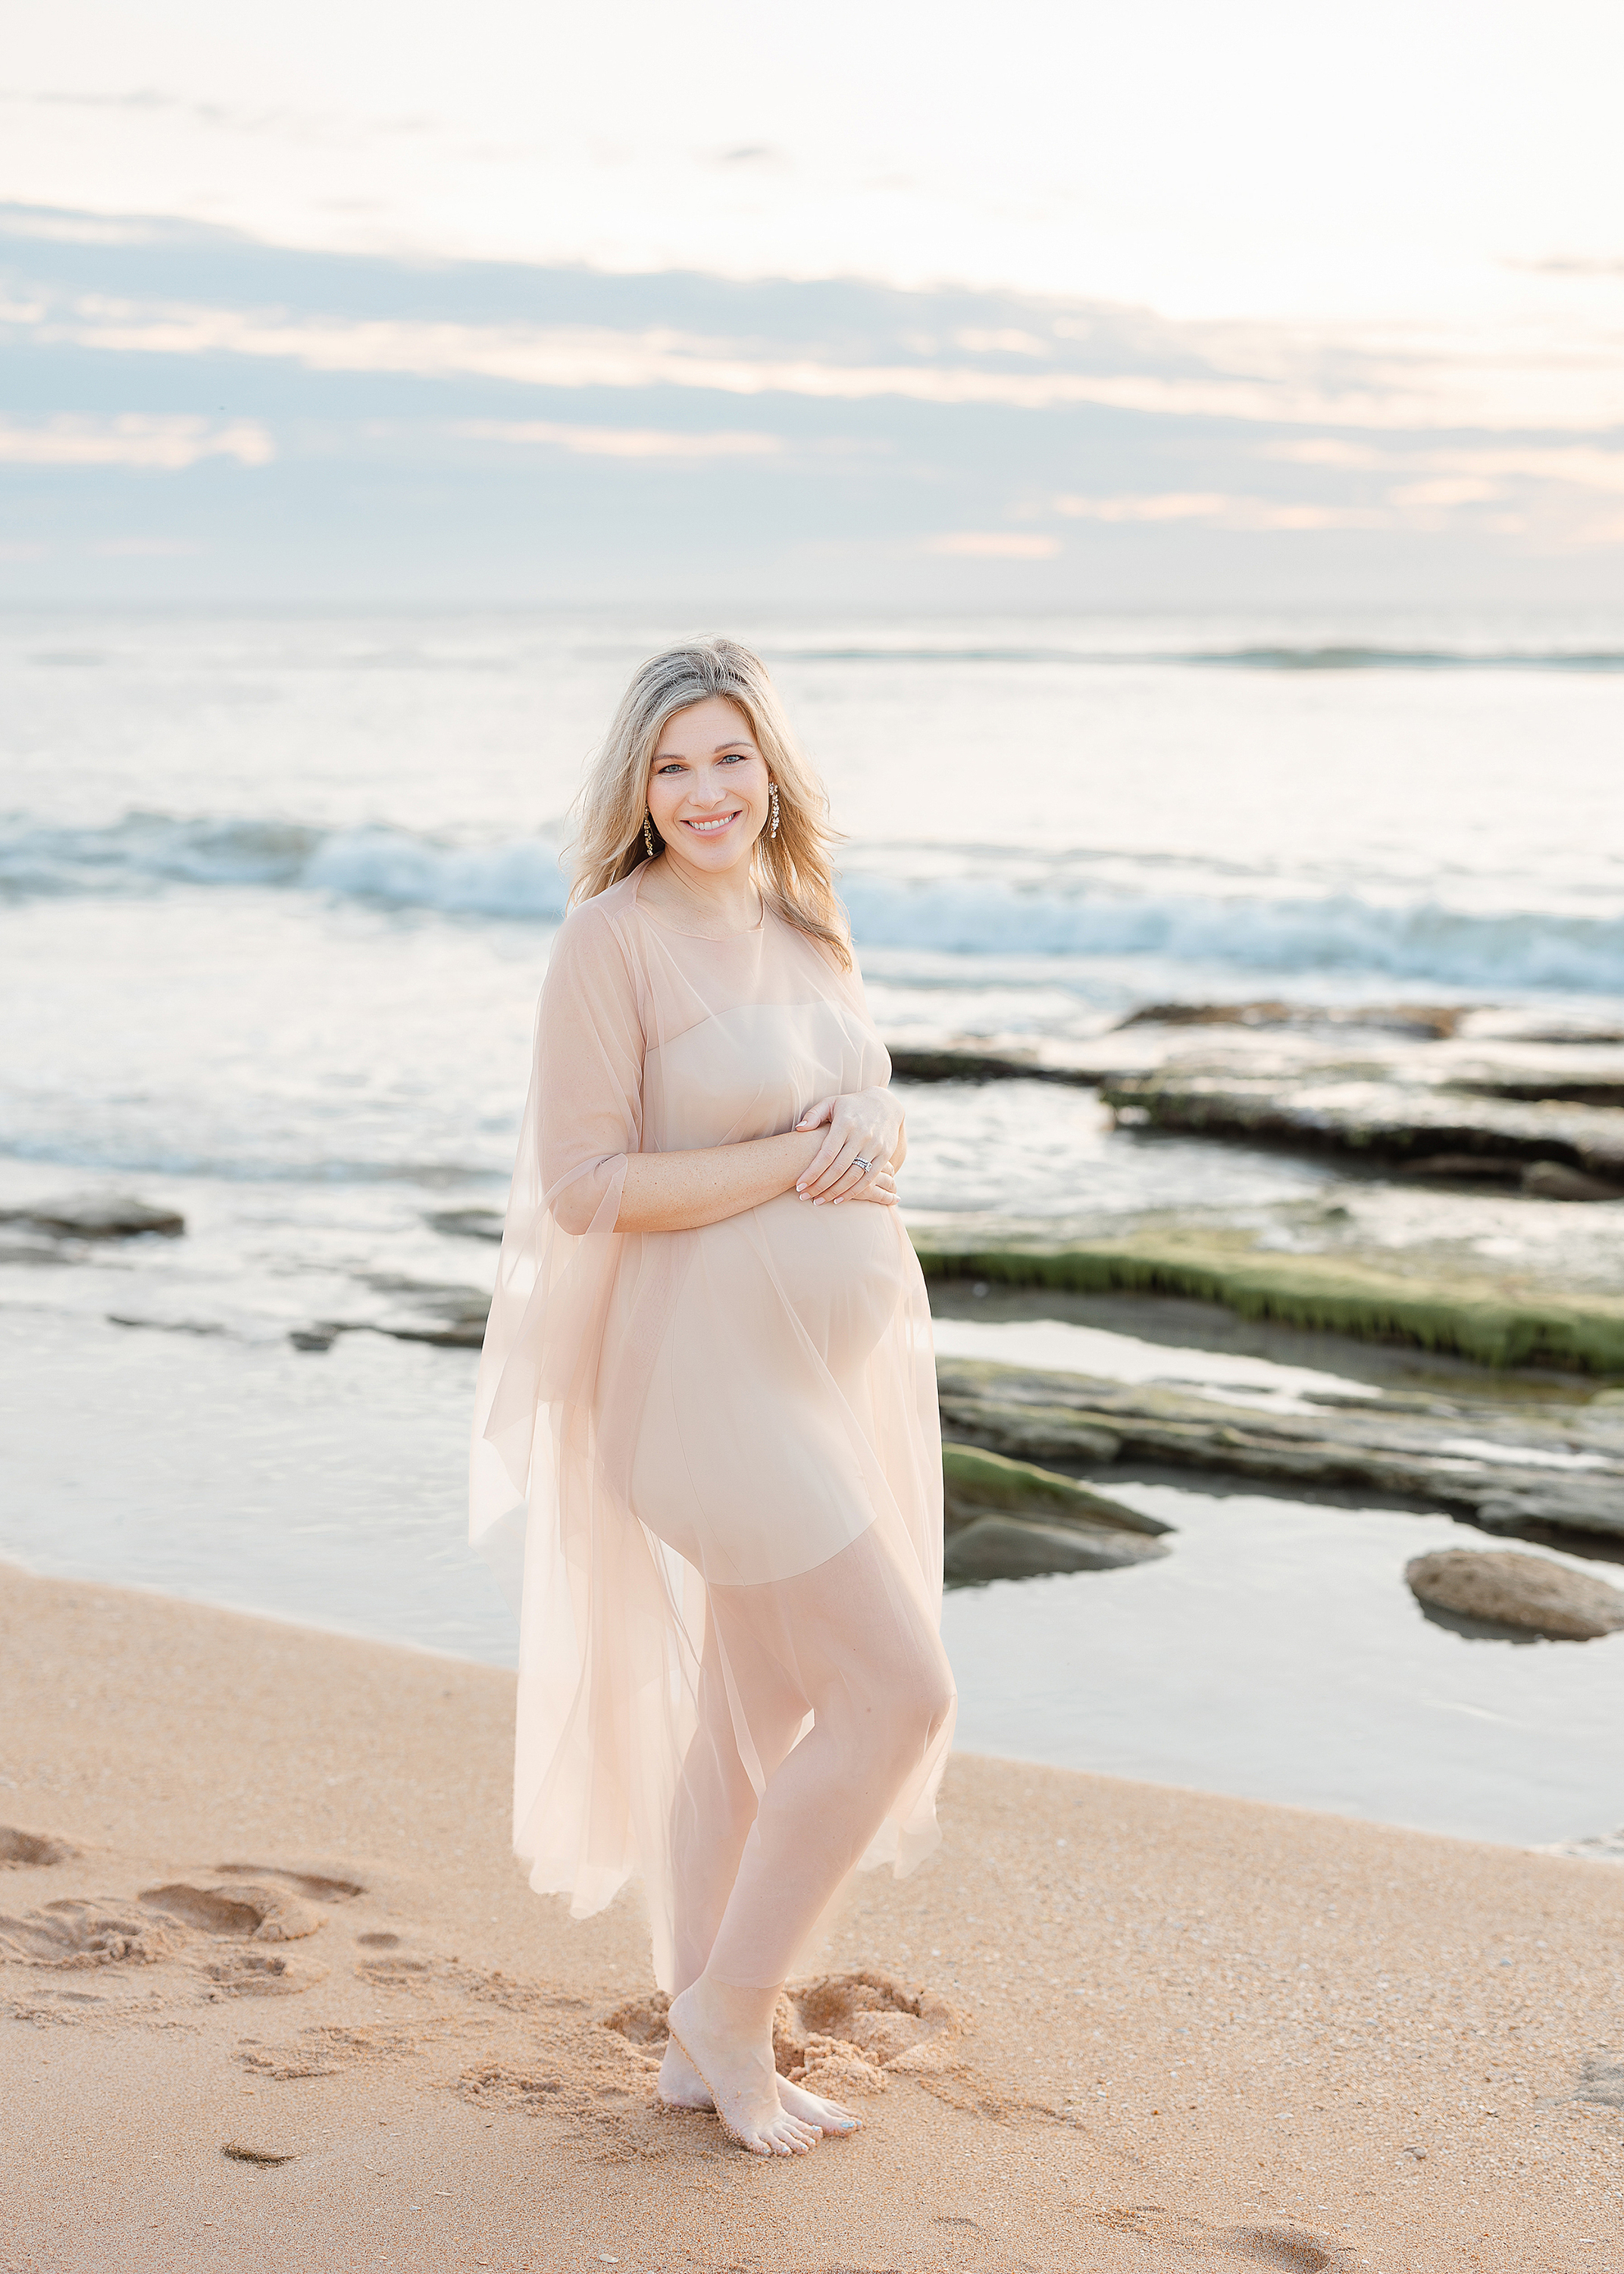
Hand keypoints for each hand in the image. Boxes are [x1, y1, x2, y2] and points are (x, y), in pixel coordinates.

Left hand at [794, 1087, 902, 1204]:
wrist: (886, 1104)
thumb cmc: (851, 1106)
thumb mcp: (832, 1102)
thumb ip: (814, 1114)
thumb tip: (799, 1129)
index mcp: (845, 1124)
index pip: (827, 1153)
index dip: (812, 1172)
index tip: (799, 1185)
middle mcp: (861, 1136)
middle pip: (838, 1168)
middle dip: (820, 1186)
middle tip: (804, 1196)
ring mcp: (875, 1146)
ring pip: (854, 1176)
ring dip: (835, 1192)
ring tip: (819, 1201)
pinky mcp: (885, 1154)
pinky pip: (869, 1178)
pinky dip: (854, 1191)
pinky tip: (839, 1199)